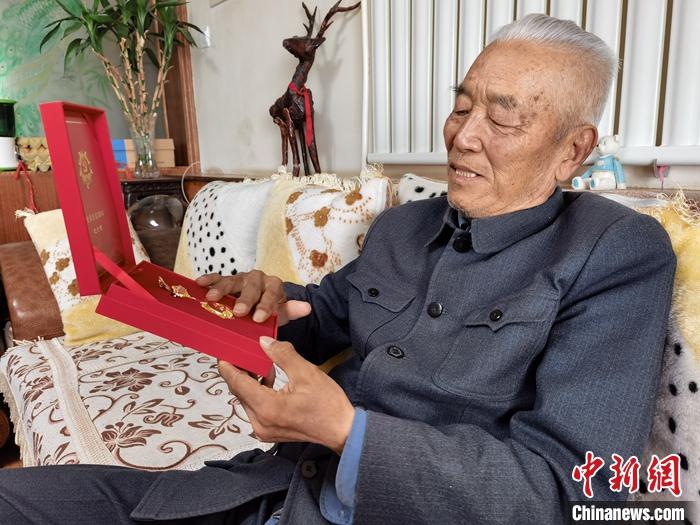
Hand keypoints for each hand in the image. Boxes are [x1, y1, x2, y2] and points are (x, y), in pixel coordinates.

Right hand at [196, 270, 310, 324]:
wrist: (259, 300)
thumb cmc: (269, 307)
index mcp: (273, 286)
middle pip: (251, 287)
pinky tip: (199, 283)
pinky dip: (209, 279)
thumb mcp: (282, 311)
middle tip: (239, 312)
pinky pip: (217, 277)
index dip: (265, 306)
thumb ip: (291, 310)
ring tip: (212, 297)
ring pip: (232, 281)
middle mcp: (258, 279)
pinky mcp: (227, 280)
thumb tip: (307, 308)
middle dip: (245, 299)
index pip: (270, 295)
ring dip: (222, 288)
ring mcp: (241, 278)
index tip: (260, 318)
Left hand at [218, 337, 354, 453]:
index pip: (238, 384)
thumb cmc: (328, 404)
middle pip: (240, 392)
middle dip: (239, 371)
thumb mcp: (307, 373)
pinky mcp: (269, 432)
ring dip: (249, 381)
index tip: (222, 352)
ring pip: (247, 400)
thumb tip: (263, 342)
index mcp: (267, 407)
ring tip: (257, 362)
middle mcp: (259, 422)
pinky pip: (255, 408)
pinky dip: (257, 392)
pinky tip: (268, 379)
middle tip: (240, 351)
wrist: (342, 431)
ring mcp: (263, 430)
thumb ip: (282, 355)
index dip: (228, 367)